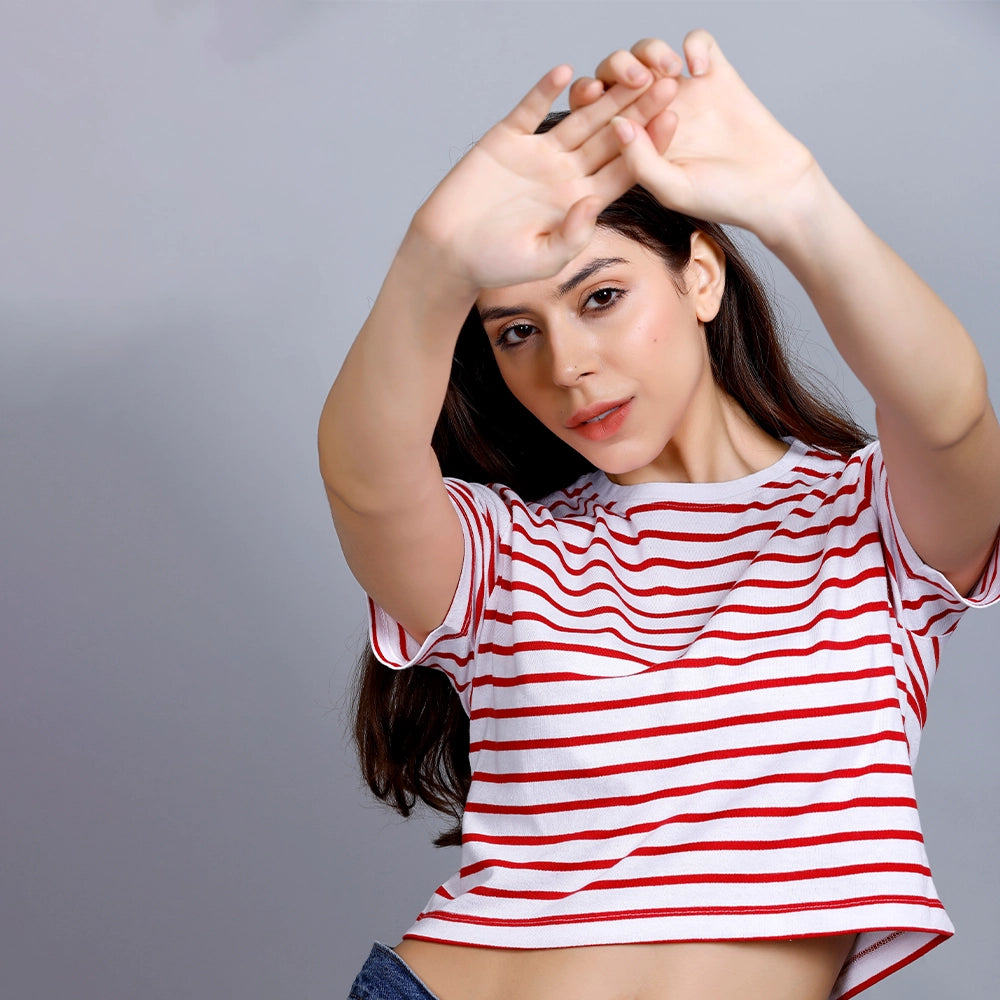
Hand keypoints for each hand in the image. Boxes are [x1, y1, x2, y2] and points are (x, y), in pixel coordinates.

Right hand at [410, 65, 676, 290]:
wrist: (448, 252)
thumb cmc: (495, 265)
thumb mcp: (541, 260)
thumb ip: (573, 236)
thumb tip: (594, 203)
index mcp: (580, 202)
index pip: (623, 169)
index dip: (648, 144)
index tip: (674, 118)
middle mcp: (564, 174)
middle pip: (609, 137)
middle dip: (638, 109)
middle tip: (667, 80)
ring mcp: (537, 154)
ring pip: (577, 117)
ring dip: (602, 93)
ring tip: (628, 67)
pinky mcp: (506, 140)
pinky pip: (528, 109)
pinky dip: (544, 90)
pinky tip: (565, 71)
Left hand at [569, 31, 819, 245]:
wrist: (772, 188)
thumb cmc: (719, 198)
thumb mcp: (673, 189)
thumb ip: (640, 161)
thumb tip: (615, 123)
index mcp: (633, 140)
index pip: (596, 108)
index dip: (587, 95)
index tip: (593, 94)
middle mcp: (652, 111)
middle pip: (617, 72)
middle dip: (618, 67)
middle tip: (638, 80)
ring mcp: (684, 90)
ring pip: (650, 51)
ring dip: (651, 51)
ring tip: (671, 72)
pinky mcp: (716, 74)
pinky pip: (698, 41)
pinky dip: (694, 45)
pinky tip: (700, 69)